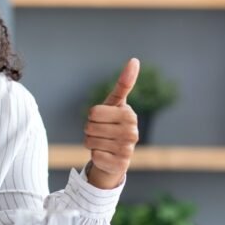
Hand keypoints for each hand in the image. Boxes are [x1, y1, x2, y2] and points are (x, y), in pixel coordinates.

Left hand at [83, 58, 139, 188]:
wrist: (116, 154)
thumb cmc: (113, 123)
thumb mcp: (115, 103)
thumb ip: (124, 83)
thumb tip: (135, 60)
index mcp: (129, 114)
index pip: (93, 112)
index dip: (92, 115)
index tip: (103, 118)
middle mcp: (132, 132)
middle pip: (89, 127)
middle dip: (90, 129)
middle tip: (102, 132)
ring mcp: (127, 149)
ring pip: (89, 141)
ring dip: (91, 142)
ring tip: (103, 143)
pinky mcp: (120, 164)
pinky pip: (94, 156)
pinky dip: (95, 155)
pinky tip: (106, 155)